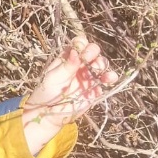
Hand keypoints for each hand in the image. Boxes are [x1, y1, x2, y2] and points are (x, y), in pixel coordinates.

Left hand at [22, 37, 118, 153]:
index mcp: (68, 58)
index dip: (82, 44)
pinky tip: (109, 79)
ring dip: (102, 64)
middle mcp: (80, 64)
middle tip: (88, 59)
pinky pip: (106, 81)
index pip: (79, 44)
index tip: (80, 49)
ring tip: (98, 69)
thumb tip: (75, 51)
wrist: (49, 113)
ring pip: (101, 64)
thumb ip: (67, 66)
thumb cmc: (47, 92)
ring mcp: (88, 76)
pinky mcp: (94, 89)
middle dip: (93, 52)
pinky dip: (109, 78)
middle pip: (93, 51)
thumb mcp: (53, 77)